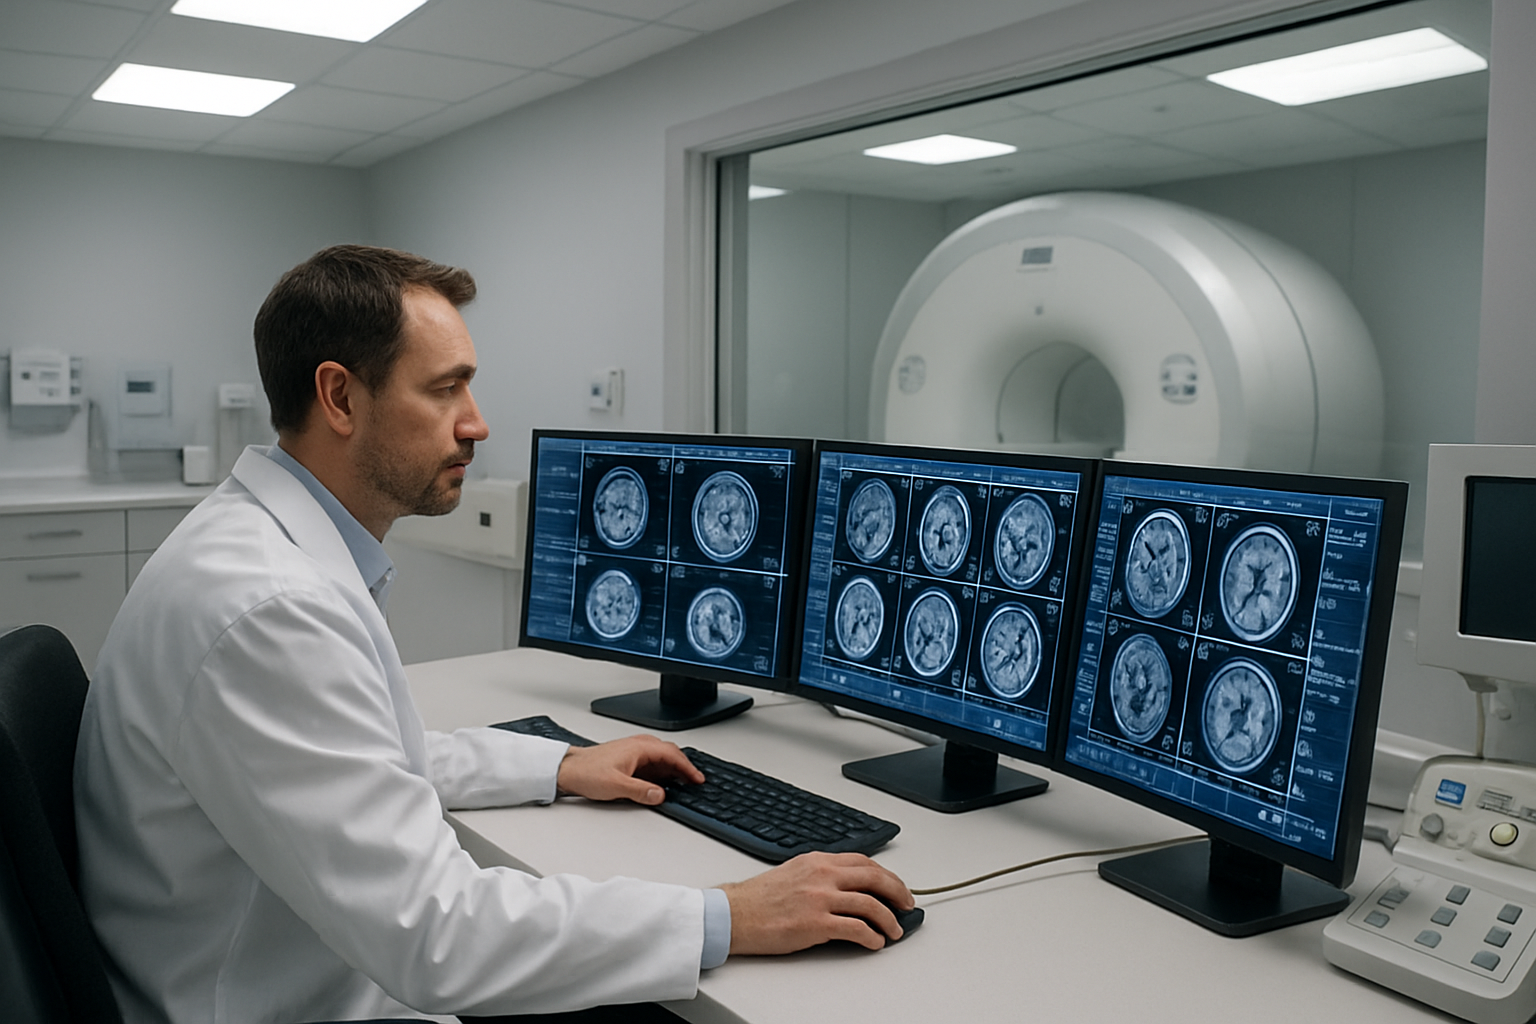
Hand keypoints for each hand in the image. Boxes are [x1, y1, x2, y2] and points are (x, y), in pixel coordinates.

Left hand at [555, 735, 703, 805]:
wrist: (568, 770)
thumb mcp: (616, 786)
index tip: (697, 778)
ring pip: (661, 757)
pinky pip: (652, 763)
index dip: (687, 767)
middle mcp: (638, 746)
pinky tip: (662, 783)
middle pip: (670, 753)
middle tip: (694, 781)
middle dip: (684, 767)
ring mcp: (633, 752)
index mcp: (639, 748)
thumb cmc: (586, 772)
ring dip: (674, 769)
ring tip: (683, 783)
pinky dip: (662, 771)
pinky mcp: (628, 759)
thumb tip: (660, 795)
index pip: (672, 754)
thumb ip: (640, 791)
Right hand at [720, 851, 913, 953]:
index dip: (886, 875)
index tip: (895, 886)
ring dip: (888, 919)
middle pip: (874, 877)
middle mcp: (822, 875)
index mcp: (818, 861)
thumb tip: (848, 885)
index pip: (863, 862)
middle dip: (897, 892)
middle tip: (907, 905)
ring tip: (894, 931)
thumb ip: (821, 874)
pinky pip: (856, 929)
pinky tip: (874, 942)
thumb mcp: (794, 872)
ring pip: (870, 903)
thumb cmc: (759, 898)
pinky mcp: (816, 924)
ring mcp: (820, 899)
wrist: (734, 914)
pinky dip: (872, 936)